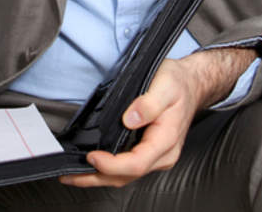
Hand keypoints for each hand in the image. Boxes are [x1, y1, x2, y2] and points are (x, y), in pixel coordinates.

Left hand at [60, 47, 254, 188]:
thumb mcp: (166, 84)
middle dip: (96, 178)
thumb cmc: (178, 84)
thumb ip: (149, 103)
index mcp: (166, 140)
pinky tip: (91, 166)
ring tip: (73, 175)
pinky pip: (127, 168)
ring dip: (98, 177)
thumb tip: (131, 119)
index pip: (136, 163)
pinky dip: (107, 171)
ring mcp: (155, 156)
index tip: (92, 156)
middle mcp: (162, 154)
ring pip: (125, 176)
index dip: (112, 164)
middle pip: (127, 176)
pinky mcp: (148, 153)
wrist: (191, 85)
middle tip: (70, 175)